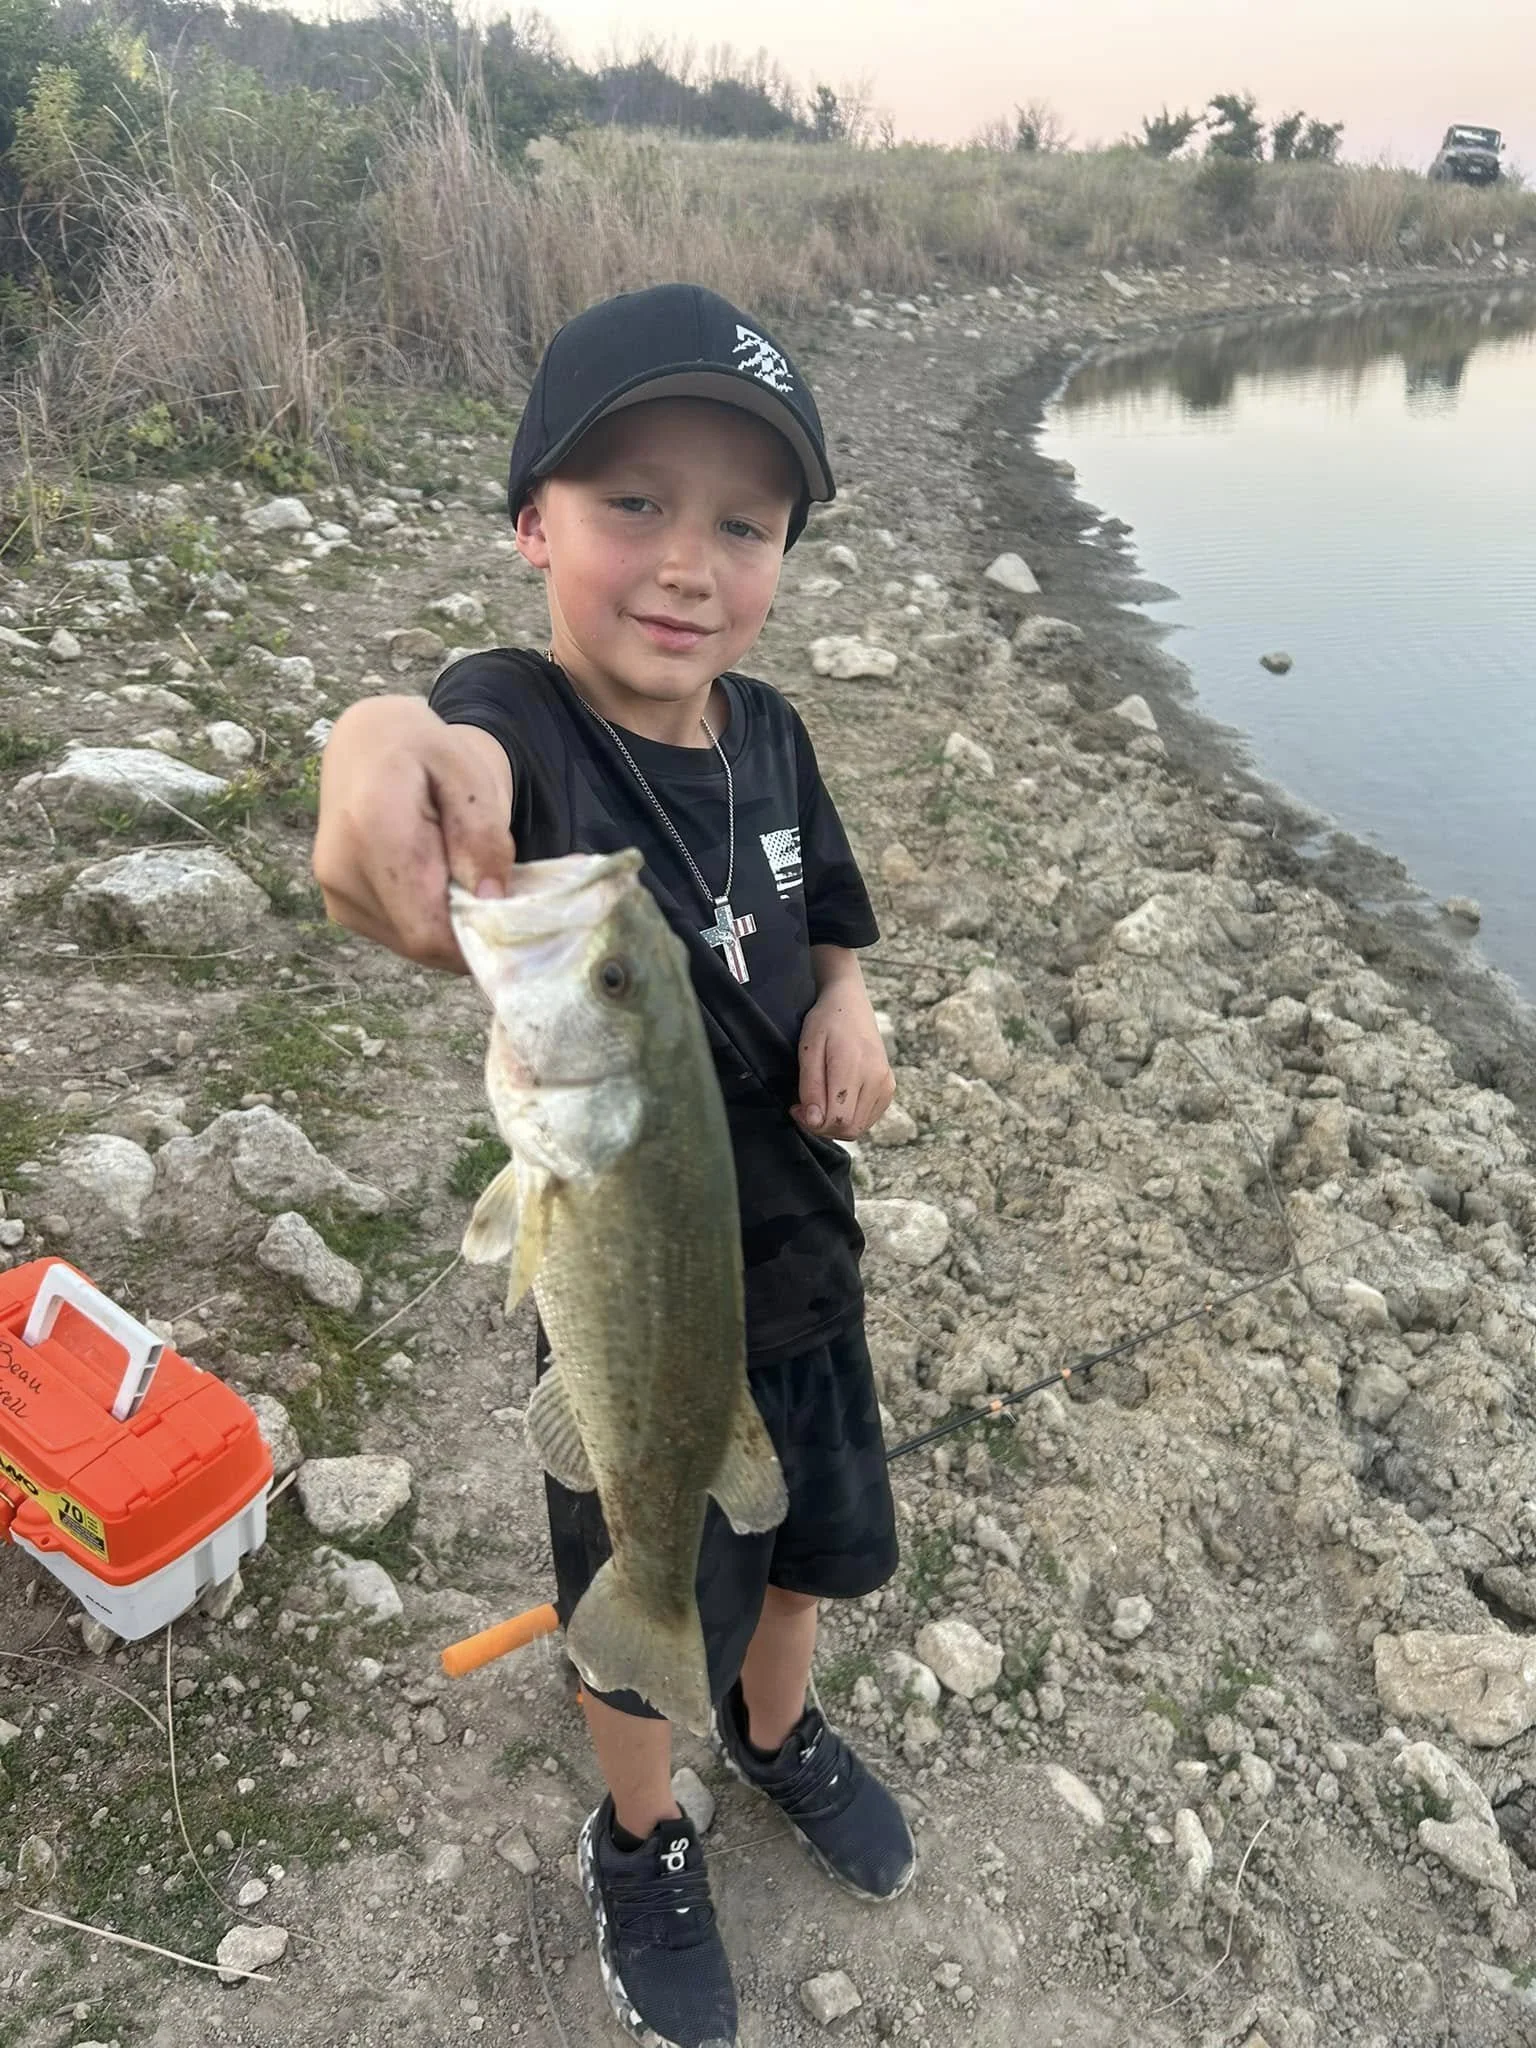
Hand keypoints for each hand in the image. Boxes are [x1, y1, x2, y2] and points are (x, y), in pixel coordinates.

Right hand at [313, 695, 515, 973]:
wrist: (367, 742)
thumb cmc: (425, 751)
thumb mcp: (469, 776)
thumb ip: (482, 835)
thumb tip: (490, 899)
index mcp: (373, 829)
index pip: (427, 928)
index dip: (474, 939)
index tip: (510, 917)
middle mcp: (341, 870)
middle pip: (421, 942)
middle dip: (465, 930)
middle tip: (491, 889)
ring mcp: (334, 893)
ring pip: (410, 944)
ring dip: (446, 925)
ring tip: (457, 872)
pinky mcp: (339, 905)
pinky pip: (396, 935)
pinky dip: (426, 920)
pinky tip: (433, 879)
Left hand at [793, 969, 894, 1141]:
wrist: (851, 1003)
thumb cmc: (825, 1022)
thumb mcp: (808, 1049)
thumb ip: (810, 1087)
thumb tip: (815, 1121)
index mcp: (855, 1067)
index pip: (838, 1119)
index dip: (813, 1123)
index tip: (796, 1108)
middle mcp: (877, 1079)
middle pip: (849, 1128)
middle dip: (822, 1127)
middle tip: (804, 1108)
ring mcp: (886, 1084)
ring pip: (859, 1127)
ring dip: (835, 1124)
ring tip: (819, 1102)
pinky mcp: (889, 1088)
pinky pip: (867, 1119)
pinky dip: (849, 1118)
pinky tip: (835, 1101)